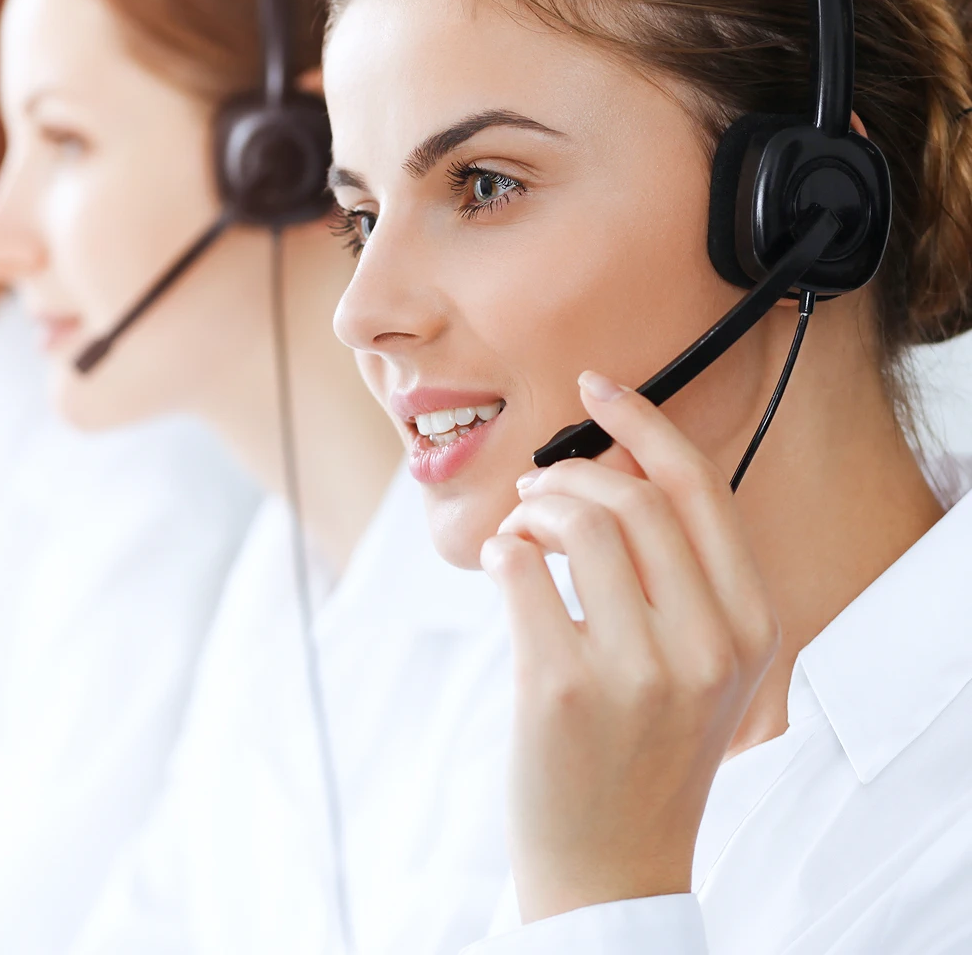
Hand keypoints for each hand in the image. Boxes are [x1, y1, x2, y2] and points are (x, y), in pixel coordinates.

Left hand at [481, 372, 778, 923]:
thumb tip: (615, 462)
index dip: (644, 422)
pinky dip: (502, 549)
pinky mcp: (561, 689)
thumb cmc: (647, 748)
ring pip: (577, 523)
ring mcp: (637, 670)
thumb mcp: (700, 661)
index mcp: (750, 624)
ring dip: (533, 507)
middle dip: (569, 474)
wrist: (615, 865)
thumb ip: (677, 569)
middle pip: (632, 497)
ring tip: (519, 530)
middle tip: (536, 489)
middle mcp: (707, 644)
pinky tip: (503, 568)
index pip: (699, 489)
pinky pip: (520, 569)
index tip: (599, 386)